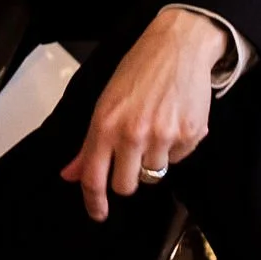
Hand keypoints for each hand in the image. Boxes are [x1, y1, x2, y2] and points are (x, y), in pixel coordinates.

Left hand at [61, 9, 229, 221]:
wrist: (179, 45)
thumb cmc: (139, 70)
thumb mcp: (105, 103)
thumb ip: (89, 144)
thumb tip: (70, 174)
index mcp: (105, 125)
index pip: (94, 176)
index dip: (94, 201)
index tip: (98, 214)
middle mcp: (133, 134)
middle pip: (126, 185)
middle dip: (127, 177)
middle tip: (133, 155)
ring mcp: (163, 136)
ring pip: (155, 173)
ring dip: (154, 158)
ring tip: (156, 127)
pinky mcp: (189, 135)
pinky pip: (179, 158)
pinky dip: (176, 146)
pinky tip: (174, 120)